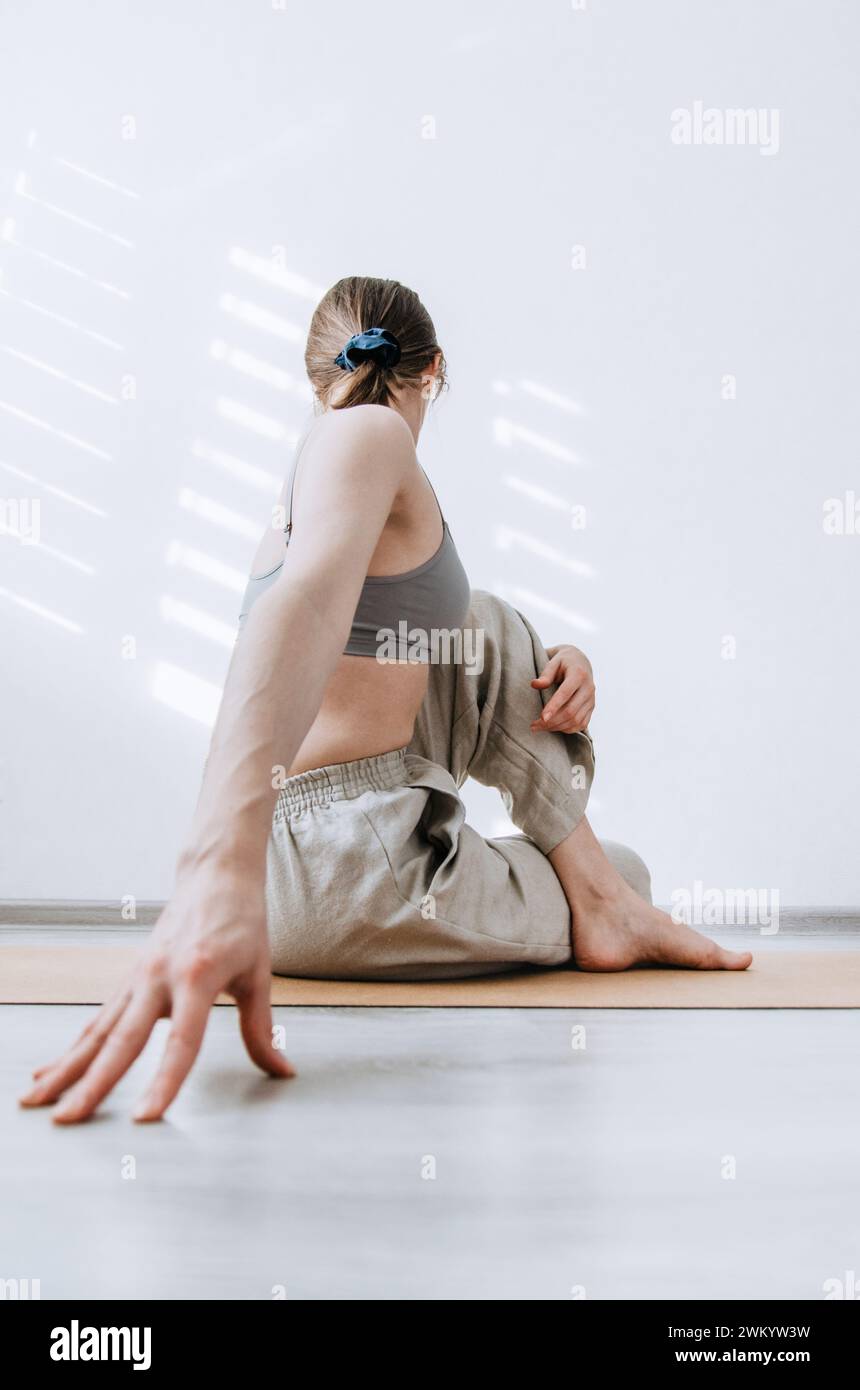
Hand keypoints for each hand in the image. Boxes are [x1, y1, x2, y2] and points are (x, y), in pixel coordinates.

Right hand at [19, 866, 293, 1123]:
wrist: (215, 875)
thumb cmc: (242, 922)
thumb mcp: (259, 974)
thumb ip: (261, 1028)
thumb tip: (282, 1071)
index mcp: (197, 975)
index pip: (182, 1040)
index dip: (164, 1081)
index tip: (145, 1117)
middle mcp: (158, 976)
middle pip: (122, 1040)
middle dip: (92, 1084)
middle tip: (67, 1120)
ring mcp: (138, 977)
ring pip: (98, 1032)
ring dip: (66, 1069)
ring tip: (37, 1102)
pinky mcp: (129, 979)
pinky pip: (97, 1021)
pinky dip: (73, 1050)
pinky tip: (49, 1074)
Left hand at [530, 644, 594, 732]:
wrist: (580, 662)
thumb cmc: (563, 662)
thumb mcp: (553, 662)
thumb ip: (545, 674)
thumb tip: (534, 685)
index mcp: (578, 674)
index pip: (565, 693)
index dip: (554, 707)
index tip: (541, 718)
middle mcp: (588, 688)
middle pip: (571, 711)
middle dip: (551, 721)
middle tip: (534, 725)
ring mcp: (592, 699)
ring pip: (576, 720)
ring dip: (557, 727)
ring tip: (540, 727)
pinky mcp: (591, 707)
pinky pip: (581, 724)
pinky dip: (567, 729)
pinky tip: (554, 727)